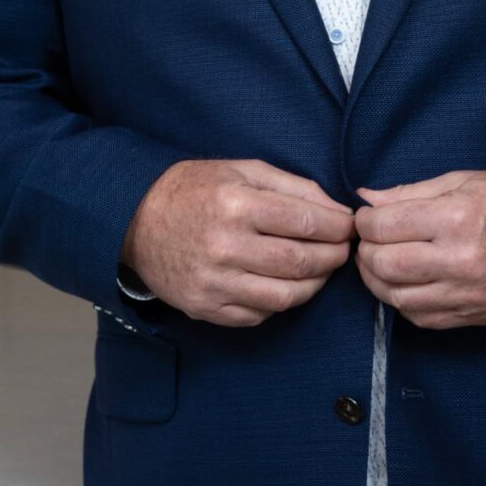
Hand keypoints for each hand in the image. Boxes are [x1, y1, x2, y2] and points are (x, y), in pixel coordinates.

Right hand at [121, 158, 355, 326]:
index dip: (337, 226)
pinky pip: (258, 315)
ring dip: (314, 285)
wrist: (137, 220)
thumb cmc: (195, 189)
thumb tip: (337, 210)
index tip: (349, 226)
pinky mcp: (205, 308)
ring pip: (284, 297)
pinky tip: (286, 285)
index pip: (305, 221)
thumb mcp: (242, 170)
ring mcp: (213, 283)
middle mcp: (224, 246)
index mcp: (236, 203)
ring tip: (321, 270)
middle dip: (332, 257)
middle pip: (300, 262)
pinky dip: (280, 303)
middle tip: (343, 250)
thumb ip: (293, 186)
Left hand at [352, 170, 485, 329]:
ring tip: (381, 262)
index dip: (365, 220)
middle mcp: (459, 261)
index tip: (367, 216)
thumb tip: (367, 197)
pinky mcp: (474, 316)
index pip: (384, 226)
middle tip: (370, 240)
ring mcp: (467, 294)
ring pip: (397, 298)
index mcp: (456, 218)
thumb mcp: (467, 180)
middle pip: (384, 265)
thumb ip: (412, 191)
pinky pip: (422, 319)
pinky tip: (406, 284)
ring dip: (378, 281)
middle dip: (366, 251)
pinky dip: (403, 303)